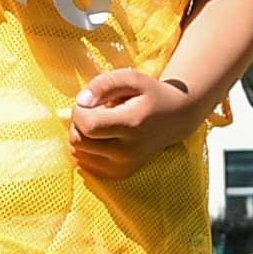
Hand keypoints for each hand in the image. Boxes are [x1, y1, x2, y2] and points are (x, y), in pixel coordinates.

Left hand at [66, 63, 206, 173]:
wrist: (174, 119)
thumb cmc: (149, 95)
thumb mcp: (131, 79)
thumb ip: (104, 84)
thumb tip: (81, 102)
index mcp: (132, 125)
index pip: (88, 125)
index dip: (79, 110)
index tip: (90, 101)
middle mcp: (128, 152)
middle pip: (79, 141)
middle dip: (78, 123)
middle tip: (94, 111)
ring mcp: (124, 167)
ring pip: (78, 153)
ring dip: (81, 135)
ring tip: (100, 124)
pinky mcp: (119, 174)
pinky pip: (84, 163)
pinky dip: (86, 149)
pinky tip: (102, 137)